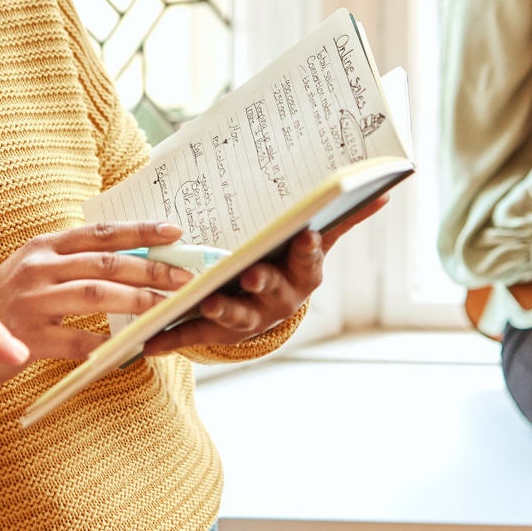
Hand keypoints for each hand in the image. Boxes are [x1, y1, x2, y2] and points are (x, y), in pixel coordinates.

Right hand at [0, 221, 195, 387]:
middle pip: (106, 263)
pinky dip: (111, 345)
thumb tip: (129, 261)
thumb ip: (72, 263)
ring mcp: (32, 302)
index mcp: (43, 247)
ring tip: (169, 309)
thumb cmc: (5, 303)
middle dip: (151, 270)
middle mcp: (38, 268)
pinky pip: (80, 341)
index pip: (101, 233)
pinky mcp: (29, 337)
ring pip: (97, 295)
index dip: (140, 231)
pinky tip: (135, 349)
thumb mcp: (32, 270)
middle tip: (186, 279)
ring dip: (139, 302)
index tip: (174, 232)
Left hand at [140, 195, 388, 357]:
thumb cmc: (289, 265)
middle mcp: (278, 301)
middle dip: (262, 281)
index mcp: (303, 275)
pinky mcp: (217, 333)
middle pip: (272, 291)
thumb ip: (344, 218)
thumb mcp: (315, 244)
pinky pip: (193, 335)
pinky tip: (147, 342)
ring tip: (207, 300)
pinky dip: (170, 339)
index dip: (308, 250)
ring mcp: (248, 320)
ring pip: (235, 315)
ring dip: (221, 308)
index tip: (306, 234)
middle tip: (251, 272)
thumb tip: (384, 189)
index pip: (310, 261)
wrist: (267, 312)